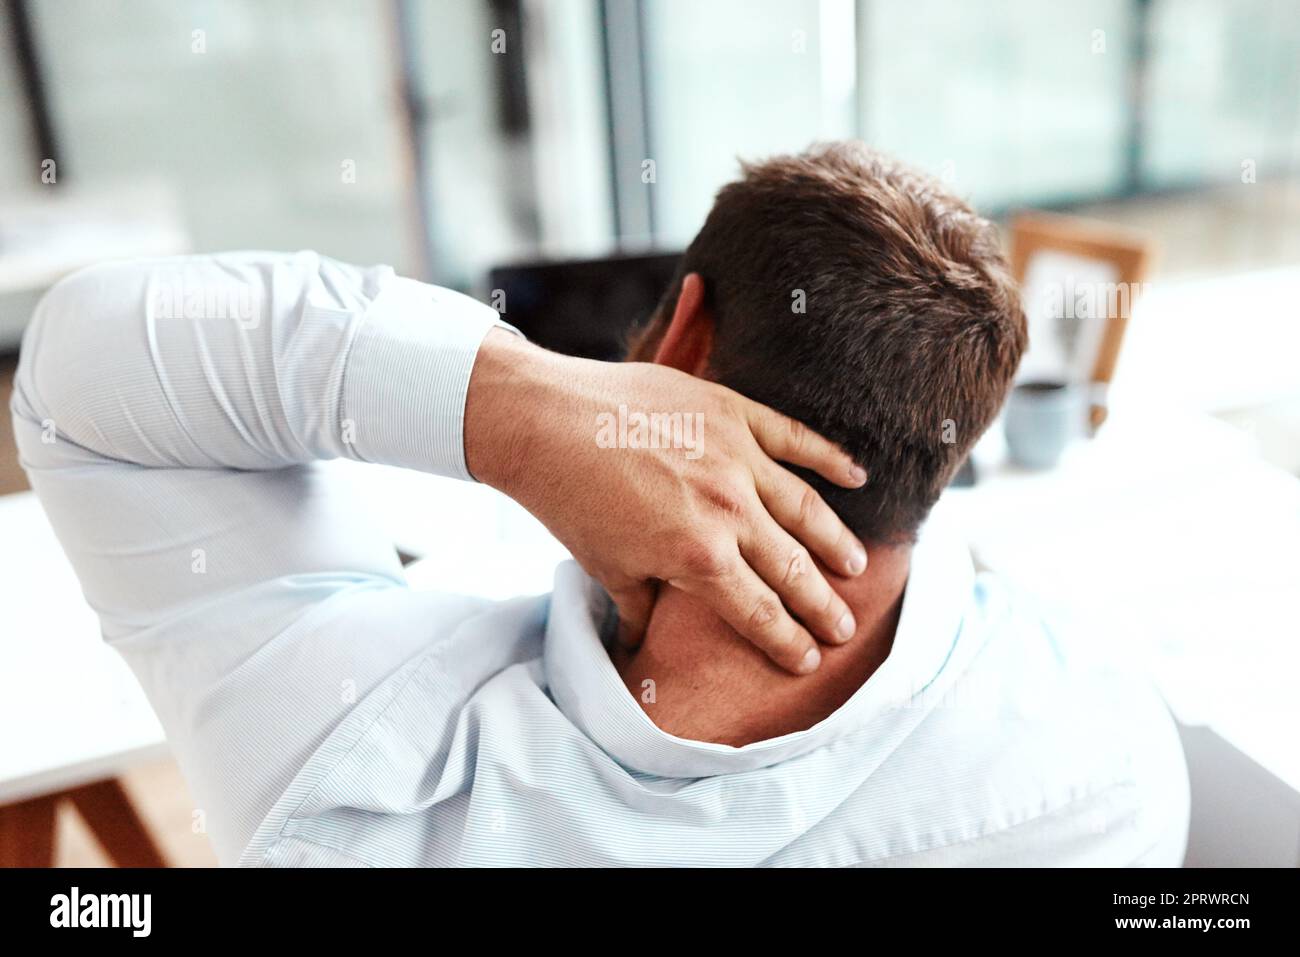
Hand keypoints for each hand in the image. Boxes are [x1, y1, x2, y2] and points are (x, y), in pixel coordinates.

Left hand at [465, 330, 867, 674]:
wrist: (542, 421)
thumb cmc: (567, 500)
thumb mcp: (605, 566)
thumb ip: (641, 606)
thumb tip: (644, 646)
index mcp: (698, 557)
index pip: (758, 611)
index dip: (788, 641)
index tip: (809, 659)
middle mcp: (728, 511)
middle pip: (792, 568)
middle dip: (822, 605)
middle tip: (845, 627)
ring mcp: (736, 457)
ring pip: (805, 508)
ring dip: (836, 541)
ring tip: (858, 567)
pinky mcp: (731, 413)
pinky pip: (793, 437)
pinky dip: (829, 456)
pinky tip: (858, 476)